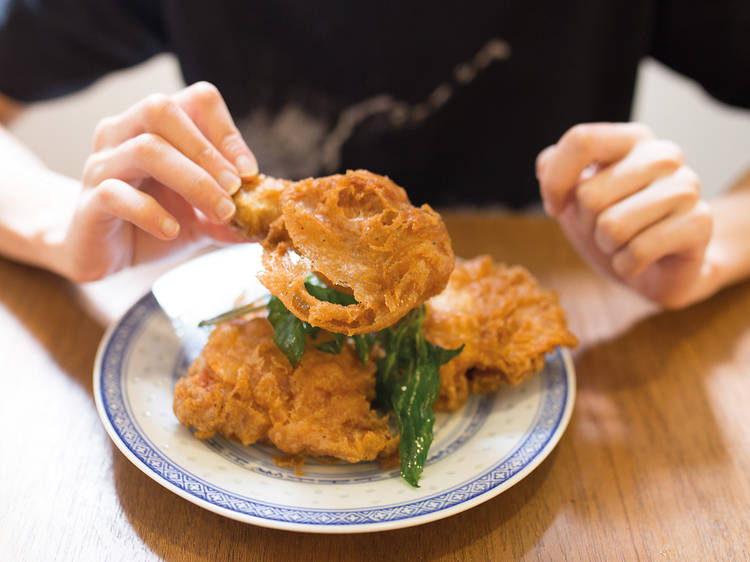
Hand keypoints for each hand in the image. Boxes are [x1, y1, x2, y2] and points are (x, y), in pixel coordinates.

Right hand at [62, 81, 257, 281]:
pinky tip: (174, 230)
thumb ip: (235, 213)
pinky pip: (116, 193)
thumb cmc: (155, 222)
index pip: (196, 99)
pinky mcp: (89, 200)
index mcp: (156, 126)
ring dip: (192, 180)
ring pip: (145, 148)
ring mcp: (101, 164)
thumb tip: (273, 217)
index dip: (227, 131)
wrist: (106, 253)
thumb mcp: (203, 217)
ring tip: (219, 211)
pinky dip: (152, 212)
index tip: (250, 172)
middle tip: (235, 189)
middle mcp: (124, 133)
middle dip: (208, 151)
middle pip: (163, 110)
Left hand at [537, 123, 713, 308]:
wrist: (661, 268)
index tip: (556, 207)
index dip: (555, 181)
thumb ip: (556, 172)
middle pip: (589, 195)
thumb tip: (545, 164)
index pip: (581, 140)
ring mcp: (686, 186)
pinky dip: (627, 265)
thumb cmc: (616, 226)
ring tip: (625, 243)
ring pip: (612, 226)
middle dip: (585, 225)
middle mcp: (663, 155)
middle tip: (605, 230)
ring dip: (607, 247)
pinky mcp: (700, 222)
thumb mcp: (575, 199)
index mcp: (632, 140)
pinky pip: (637, 251)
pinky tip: (641, 260)